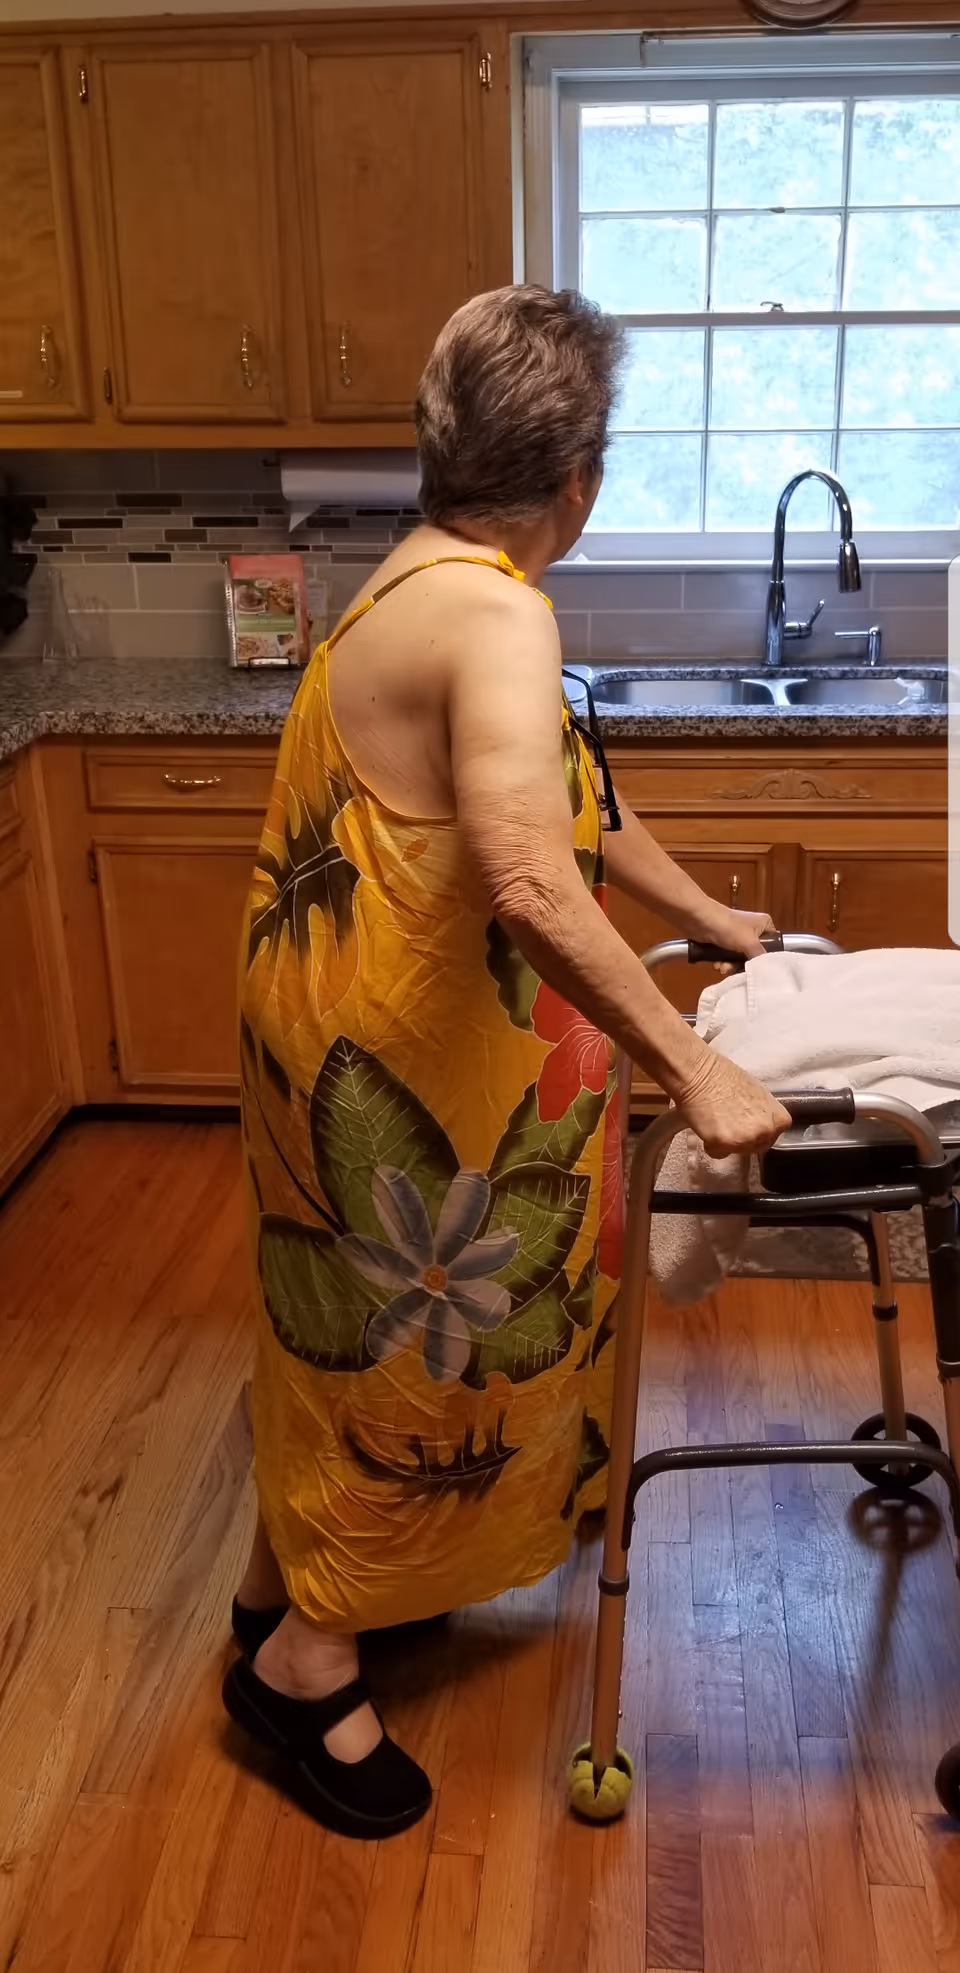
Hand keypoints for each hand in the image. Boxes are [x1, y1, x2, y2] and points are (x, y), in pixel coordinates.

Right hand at [674, 1049, 791, 1160]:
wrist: (700, 1073)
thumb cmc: (725, 1077)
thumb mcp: (758, 1095)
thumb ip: (764, 1115)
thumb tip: (758, 1125)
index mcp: (779, 1120)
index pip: (772, 1137)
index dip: (756, 1130)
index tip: (745, 1122)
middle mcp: (766, 1132)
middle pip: (755, 1147)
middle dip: (743, 1138)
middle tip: (729, 1121)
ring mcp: (745, 1140)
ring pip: (736, 1152)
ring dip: (726, 1142)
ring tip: (717, 1121)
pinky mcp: (723, 1144)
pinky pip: (717, 1153)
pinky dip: (710, 1144)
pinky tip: (708, 1126)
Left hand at [694, 905, 774, 973]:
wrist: (699, 920)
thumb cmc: (728, 927)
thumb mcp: (750, 942)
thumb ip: (761, 957)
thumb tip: (767, 970)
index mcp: (764, 925)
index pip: (773, 946)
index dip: (765, 958)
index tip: (758, 968)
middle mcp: (753, 930)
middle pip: (754, 956)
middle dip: (742, 965)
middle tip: (734, 969)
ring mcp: (737, 937)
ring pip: (739, 959)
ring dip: (730, 966)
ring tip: (722, 967)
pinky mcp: (723, 942)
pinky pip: (728, 958)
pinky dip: (723, 962)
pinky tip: (717, 964)